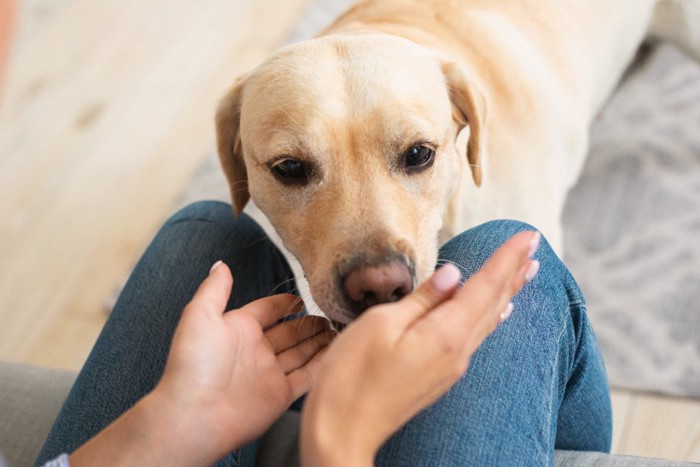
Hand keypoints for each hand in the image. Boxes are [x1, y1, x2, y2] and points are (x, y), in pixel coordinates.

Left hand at [70, 261, 333, 466]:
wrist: (195, 415)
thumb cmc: (195, 363)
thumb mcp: (200, 315)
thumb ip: (214, 289)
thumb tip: (220, 263)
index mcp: (238, 329)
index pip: (268, 310)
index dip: (285, 302)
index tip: (305, 296)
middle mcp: (256, 350)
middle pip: (290, 332)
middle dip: (310, 322)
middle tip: (332, 312)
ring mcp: (269, 373)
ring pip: (301, 352)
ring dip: (320, 340)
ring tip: (341, 328)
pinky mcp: (281, 395)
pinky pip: (307, 376)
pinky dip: (323, 364)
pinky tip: (339, 351)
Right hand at [300, 231, 540, 465]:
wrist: (342, 432)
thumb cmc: (351, 377)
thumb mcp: (380, 324)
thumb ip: (422, 299)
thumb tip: (454, 274)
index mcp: (445, 333)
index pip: (485, 286)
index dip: (507, 258)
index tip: (529, 236)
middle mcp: (457, 351)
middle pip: (494, 303)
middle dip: (515, 271)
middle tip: (535, 246)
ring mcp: (451, 367)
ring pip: (488, 320)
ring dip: (508, 292)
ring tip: (526, 272)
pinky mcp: (440, 376)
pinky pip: (476, 337)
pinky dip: (491, 316)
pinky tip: (499, 313)